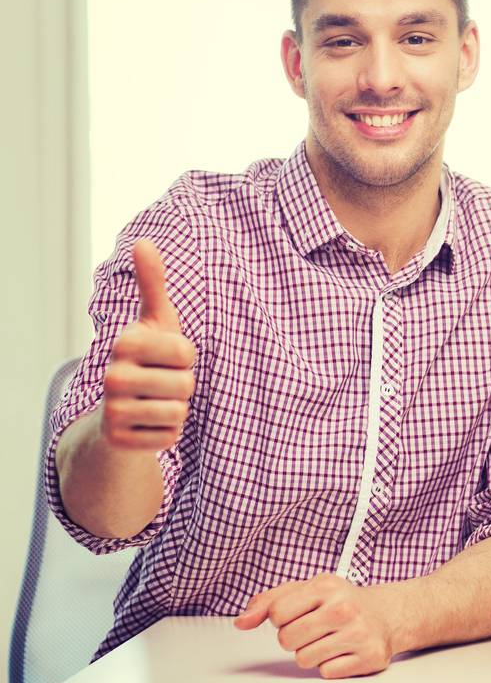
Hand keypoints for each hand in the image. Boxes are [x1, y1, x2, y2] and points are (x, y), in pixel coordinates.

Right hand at [99, 240, 196, 450]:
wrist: (120, 410)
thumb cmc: (149, 358)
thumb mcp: (156, 320)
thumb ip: (153, 283)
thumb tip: (143, 242)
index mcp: (124, 343)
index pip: (186, 352)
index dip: (185, 357)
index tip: (166, 357)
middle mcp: (111, 376)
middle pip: (186, 384)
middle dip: (183, 385)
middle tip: (161, 382)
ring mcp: (112, 410)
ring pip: (179, 412)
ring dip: (176, 409)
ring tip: (155, 401)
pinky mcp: (120, 440)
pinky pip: (170, 436)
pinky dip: (167, 432)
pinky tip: (147, 423)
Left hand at [234, 573, 399, 678]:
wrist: (388, 614)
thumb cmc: (340, 602)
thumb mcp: (306, 590)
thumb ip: (268, 602)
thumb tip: (241, 622)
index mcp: (326, 586)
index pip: (276, 613)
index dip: (282, 618)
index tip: (299, 613)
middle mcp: (344, 608)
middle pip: (287, 640)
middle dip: (295, 638)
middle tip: (315, 628)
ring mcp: (358, 633)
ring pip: (304, 659)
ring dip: (312, 653)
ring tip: (330, 639)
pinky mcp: (368, 657)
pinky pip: (326, 672)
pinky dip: (331, 665)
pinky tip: (344, 650)